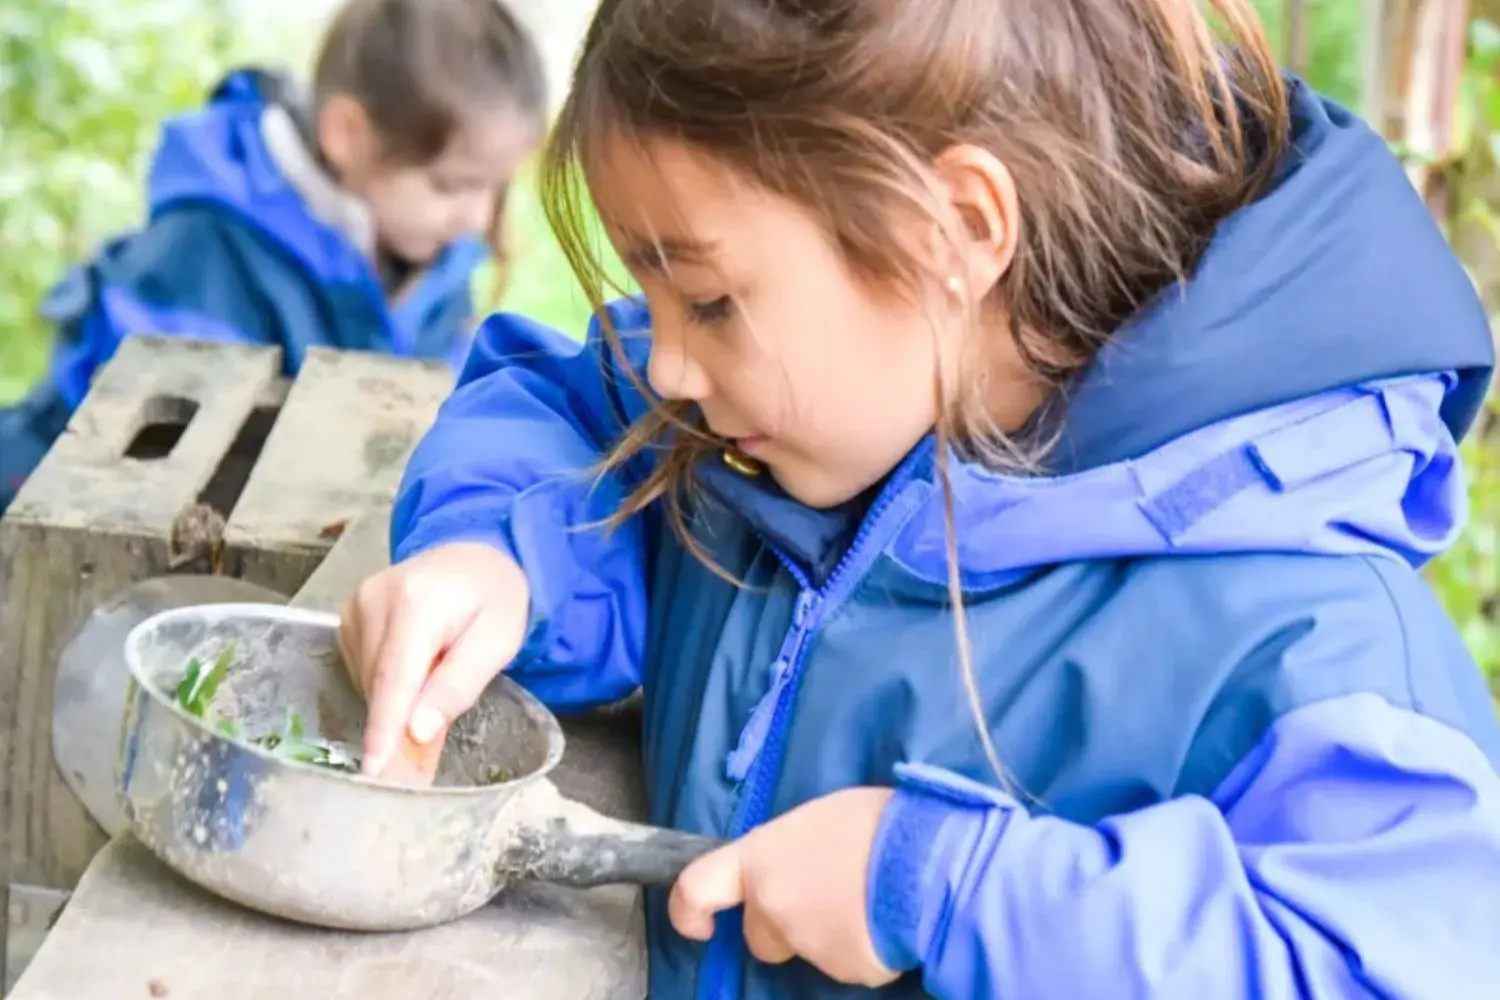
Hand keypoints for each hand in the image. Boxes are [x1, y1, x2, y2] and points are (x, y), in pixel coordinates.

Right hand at [338, 542, 529, 778]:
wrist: (475, 556)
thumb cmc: (495, 598)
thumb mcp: (498, 641)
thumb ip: (458, 685)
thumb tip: (417, 730)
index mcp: (416, 603)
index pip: (393, 677)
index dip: (383, 728)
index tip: (374, 770)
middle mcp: (374, 599)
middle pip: (378, 684)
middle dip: (397, 725)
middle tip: (424, 757)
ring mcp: (356, 605)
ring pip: (367, 681)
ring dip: (395, 700)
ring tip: (434, 682)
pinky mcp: (348, 615)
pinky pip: (361, 668)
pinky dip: (386, 683)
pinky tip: (415, 668)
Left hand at [669, 787, 898, 986]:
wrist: (926, 863)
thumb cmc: (876, 823)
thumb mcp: (821, 818)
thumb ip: (792, 849)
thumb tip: (798, 862)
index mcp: (760, 858)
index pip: (697, 887)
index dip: (688, 910)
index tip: (699, 924)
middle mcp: (773, 905)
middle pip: (759, 934)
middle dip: (782, 927)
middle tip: (825, 898)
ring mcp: (807, 944)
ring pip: (807, 949)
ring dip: (828, 934)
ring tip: (870, 900)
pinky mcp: (845, 971)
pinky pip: (848, 962)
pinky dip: (863, 948)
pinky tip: (888, 920)